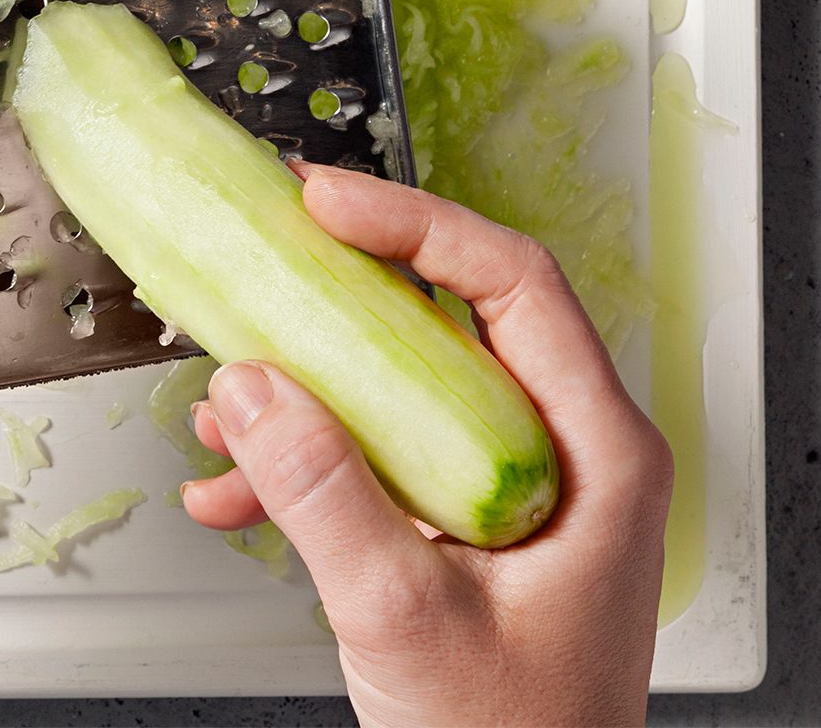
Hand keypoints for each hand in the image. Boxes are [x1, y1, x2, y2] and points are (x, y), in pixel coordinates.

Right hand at [182, 165, 671, 727]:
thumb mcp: (403, 616)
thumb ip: (324, 494)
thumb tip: (254, 387)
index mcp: (594, 454)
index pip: (514, 284)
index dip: (416, 226)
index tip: (326, 203)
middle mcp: (560, 454)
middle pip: (451, 318)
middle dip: (345, 290)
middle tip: (273, 249)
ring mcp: (508, 489)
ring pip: (402, 386)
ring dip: (307, 386)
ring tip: (226, 402)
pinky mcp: (460, 525)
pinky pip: (379, 456)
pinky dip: (304, 462)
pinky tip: (233, 490)